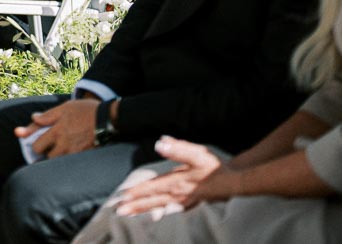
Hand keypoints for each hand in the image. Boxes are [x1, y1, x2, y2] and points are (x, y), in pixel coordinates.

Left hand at [15, 99, 99, 159]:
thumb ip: (48, 115)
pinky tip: (69, 157)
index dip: (33, 147)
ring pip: (58, 162)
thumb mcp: (65, 107)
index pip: (37, 145)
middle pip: (46, 157)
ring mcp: (74, 152)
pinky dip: (67, 162)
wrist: (108, 118)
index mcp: (56, 131)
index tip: (34, 147)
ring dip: (55, 158)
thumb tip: (33, 118)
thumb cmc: (86, 111)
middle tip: (46, 150)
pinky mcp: (84, 156)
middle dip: (44, 153)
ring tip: (57, 153)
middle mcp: (63, 144)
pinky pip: (71, 164)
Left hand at [117, 137, 233, 215]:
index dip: (137, 192)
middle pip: (153, 201)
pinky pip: (171, 209)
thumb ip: (178, 149)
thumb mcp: (198, 154)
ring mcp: (186, 201)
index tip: (122, 197)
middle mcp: (179, 195)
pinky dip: (161, 211)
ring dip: (145, 210)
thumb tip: (159, 142)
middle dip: (136, 206)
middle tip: (119, 211)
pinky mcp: (193, 202)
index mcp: (177, 183)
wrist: (237, 181)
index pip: (152, 188)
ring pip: (161, 206)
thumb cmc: (216, 168)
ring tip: (131, 213)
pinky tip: (158, 214)